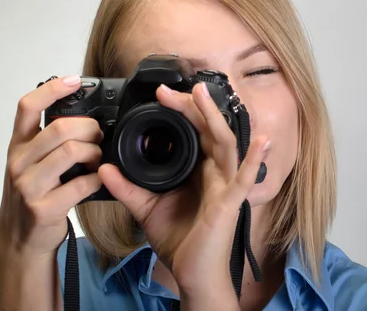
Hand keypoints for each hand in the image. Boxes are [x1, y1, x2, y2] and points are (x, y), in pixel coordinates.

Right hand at [0, 75, 103, 255]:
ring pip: (71, 151)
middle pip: (59, 128)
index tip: (74, 80)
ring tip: (98, 159)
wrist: (21, 240)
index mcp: (18, 145)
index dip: (51, 89)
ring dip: (94, 152)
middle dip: (89, 128)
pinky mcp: (43, 207)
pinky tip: (98, 179)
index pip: (27, 107)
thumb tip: (84, 116)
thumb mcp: (32, 163)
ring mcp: (29, 185)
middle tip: (99, 136)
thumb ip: (48, 140)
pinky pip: (80, 184)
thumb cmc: (33, 195)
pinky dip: (96, 179)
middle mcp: (19, 161)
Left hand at [98, 82, 269, 299]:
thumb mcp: (147, 209)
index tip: (159, 95)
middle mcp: (215, 173)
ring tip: (203, 94)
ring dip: (214, 118)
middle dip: (191, 107)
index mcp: (199, 171)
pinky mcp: (230, 203)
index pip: (194, 132)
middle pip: (208, 131)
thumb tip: (103, 168)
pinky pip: (245, 179)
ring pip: (225, 144)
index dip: (181, 111)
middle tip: (168, 90)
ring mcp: (225, 186)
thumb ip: (127, 188)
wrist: (193, 275)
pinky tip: (262, 141)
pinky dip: (254, 160)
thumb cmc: (180, 242)